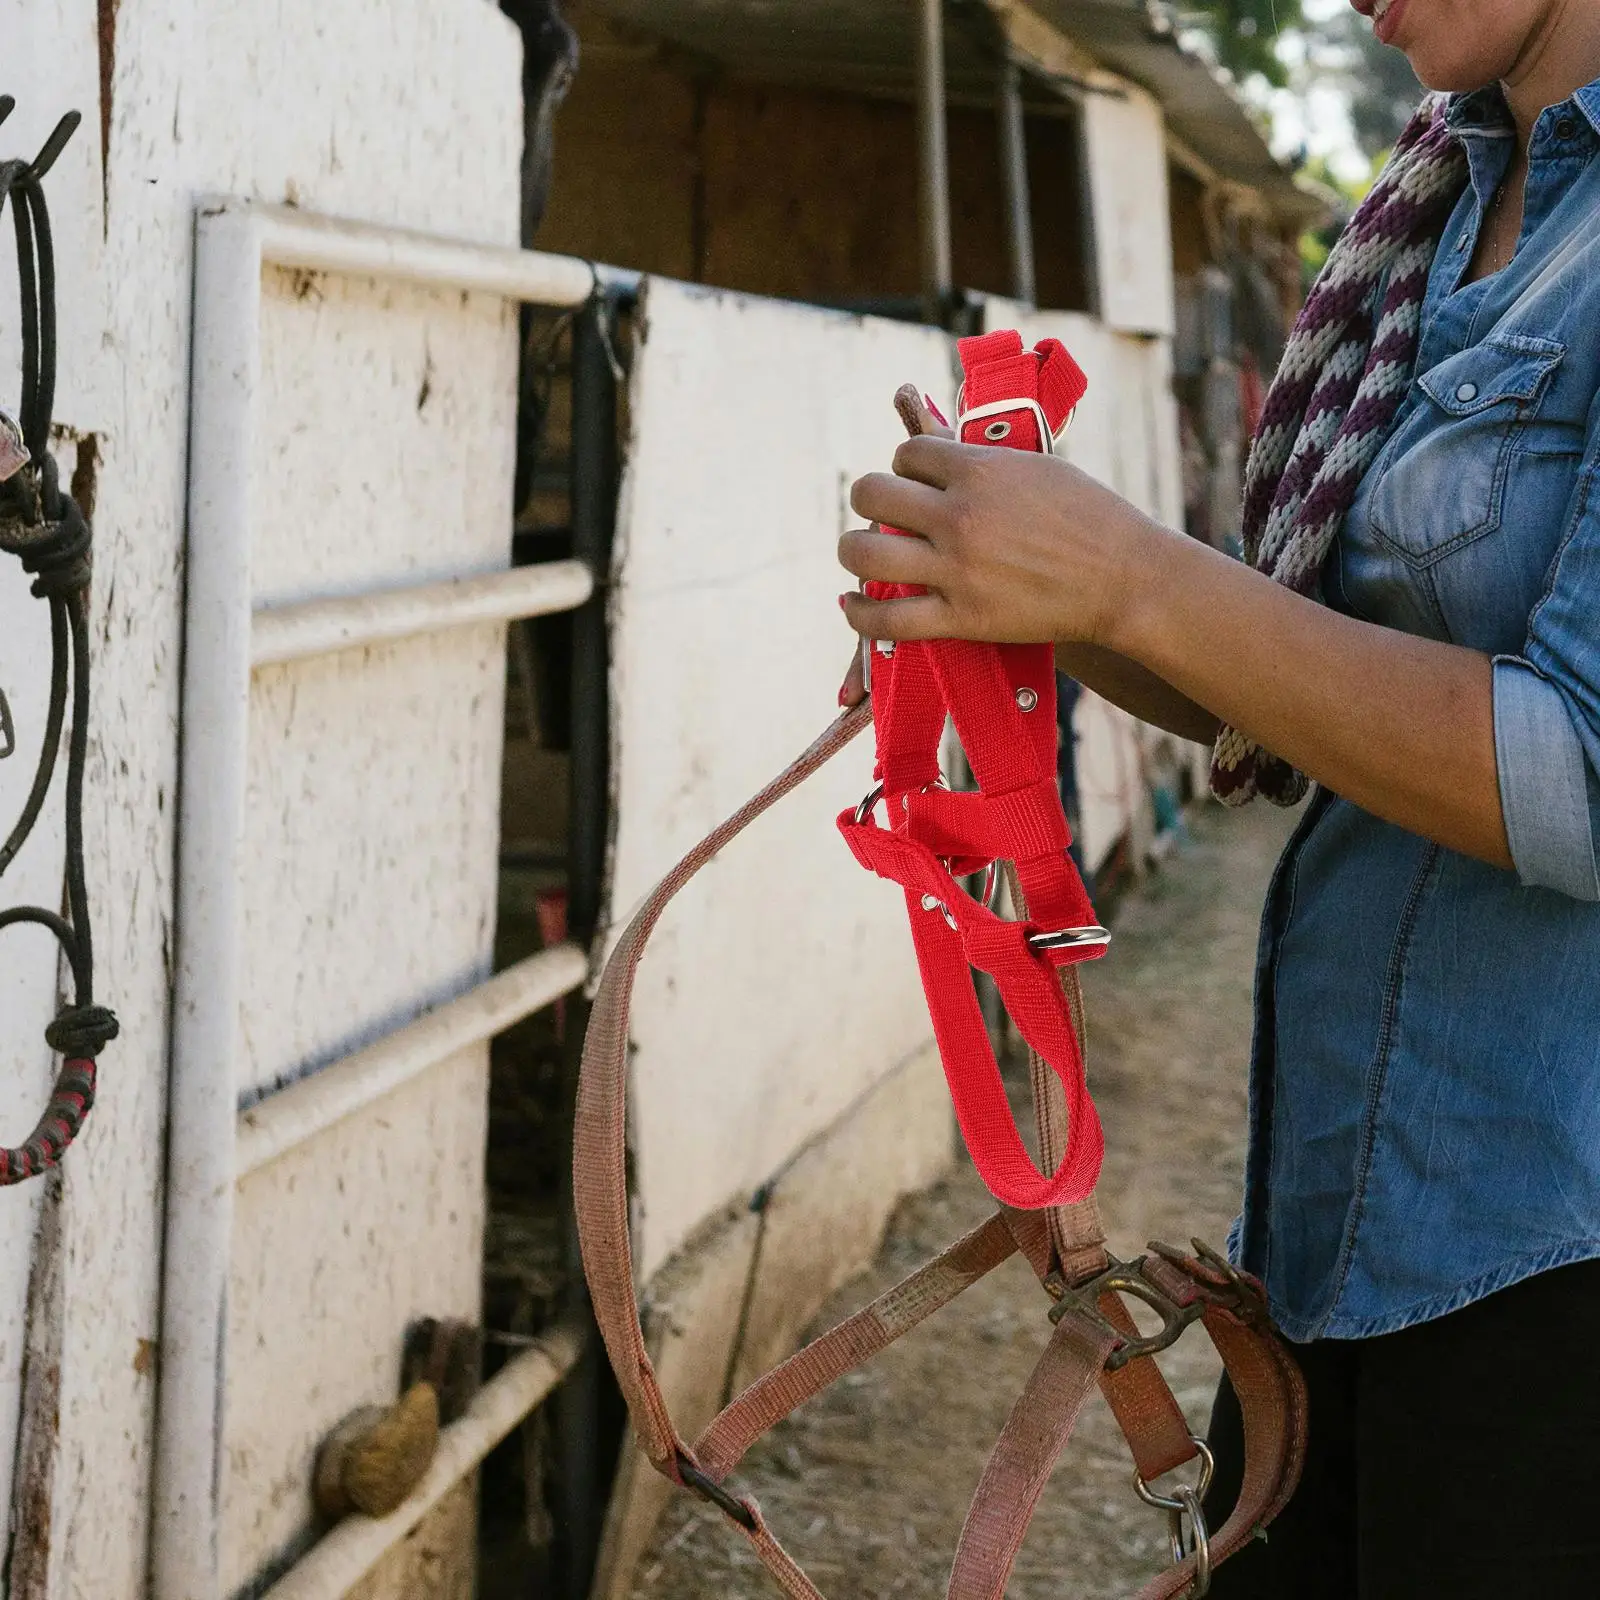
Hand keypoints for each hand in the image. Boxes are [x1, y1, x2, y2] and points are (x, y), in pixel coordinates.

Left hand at [837, 437, 1159, 649]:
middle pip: (873, 495)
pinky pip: (887, 621)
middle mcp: (961, 516)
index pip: (907, 454)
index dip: (904, 466)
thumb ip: (984, 460)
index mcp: (980, 470)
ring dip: (852, 552)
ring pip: (866, 555)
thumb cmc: (1090, 518)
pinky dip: (859, 614)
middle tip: (880, 513)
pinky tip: (852, 604)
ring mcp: (958, 569)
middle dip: (870, 500)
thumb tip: (938, 446)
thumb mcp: (1039, 466)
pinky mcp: (963, 619)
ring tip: (859, 555)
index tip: (914, 481)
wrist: (1125, 579)